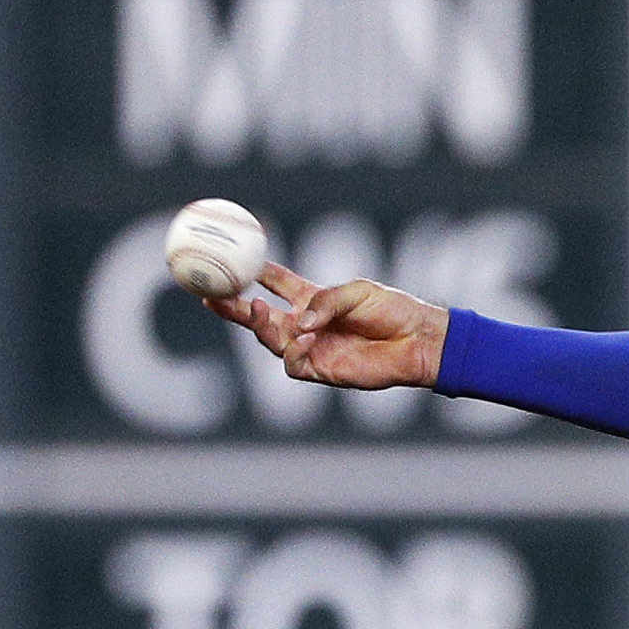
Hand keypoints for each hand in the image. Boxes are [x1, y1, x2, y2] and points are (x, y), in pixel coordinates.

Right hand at [206, 262, 449, 390]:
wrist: (418, 340)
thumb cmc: (393, 311)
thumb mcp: (357, 293)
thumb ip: (325, 302)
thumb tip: (300, 323)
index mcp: (314, 300)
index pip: (277, 284)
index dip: (255, 272)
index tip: (235, 257)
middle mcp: (307, 325)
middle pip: (259, 317)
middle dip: (232, 308)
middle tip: (210, 295)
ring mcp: (312, 349)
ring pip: (270, 341)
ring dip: (261, 326)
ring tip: (257, 310)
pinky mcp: (322, 371)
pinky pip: (294, 365)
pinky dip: (294, 351)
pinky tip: (306, 338)